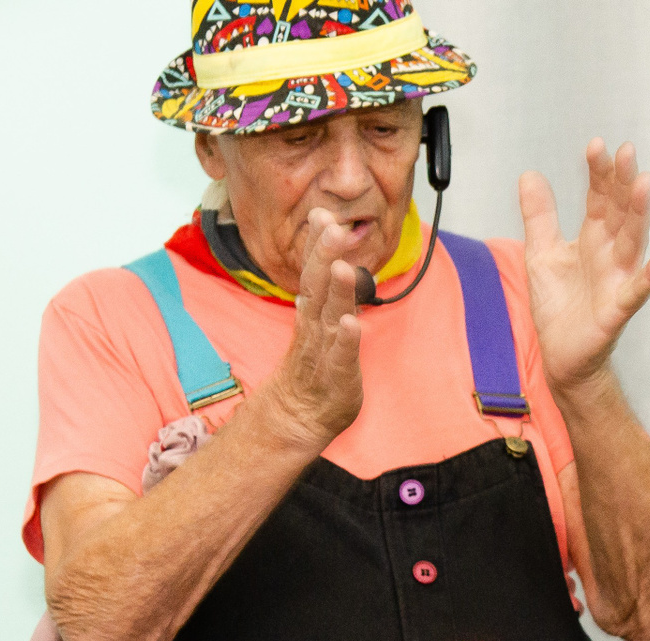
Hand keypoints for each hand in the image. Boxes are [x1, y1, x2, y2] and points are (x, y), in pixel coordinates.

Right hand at [258, 208, 363, 447]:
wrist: (298, 416)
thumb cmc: (315, 366)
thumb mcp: (320, 323)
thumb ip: (325, 291)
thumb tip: (328, 256)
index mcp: (313, 312)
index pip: (314, 273)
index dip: (317, 245)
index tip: (321, 214)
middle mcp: (316, 327)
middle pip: (318, 287)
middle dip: (324, 255)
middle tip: (331, 226)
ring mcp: (324, 351)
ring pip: (329, 316)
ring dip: (336, 292)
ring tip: (340, 267)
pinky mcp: (337, 377)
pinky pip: (340, 356)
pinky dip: (345, 340)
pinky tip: (351, 323)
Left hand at [520, 141, 649, 395]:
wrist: (560, 356)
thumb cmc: (559, 306)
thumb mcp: (541, 253)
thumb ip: (539, 215)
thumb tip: (530, 174)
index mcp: (592, 238)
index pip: (599, 198)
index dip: (598, 173)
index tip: (596, 146)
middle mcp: (610, 253)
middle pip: (620, 212)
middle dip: (622, 183)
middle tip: (626, 152)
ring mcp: (617, 279)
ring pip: (632, 241)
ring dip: (639, 213)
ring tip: (644, 184)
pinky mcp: (617, 310)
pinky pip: (637, 290)